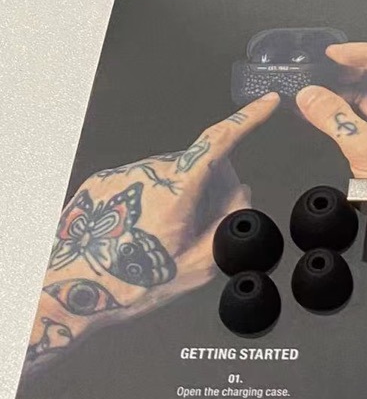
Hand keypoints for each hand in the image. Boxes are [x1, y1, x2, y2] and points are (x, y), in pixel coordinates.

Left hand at [25, 93, 278, 370]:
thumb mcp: (194, 268)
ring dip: (176, 197)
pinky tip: (135, 233)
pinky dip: (148, 201)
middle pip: (198, 166)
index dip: (248, 118)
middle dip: (208, 189)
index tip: (268, 103)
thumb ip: (227, 226)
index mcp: (176, 189)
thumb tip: (241, 196)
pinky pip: (141, 182)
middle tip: (195, 230)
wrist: (67, 295)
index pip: (220, 140)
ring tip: (156, 239)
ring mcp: (123, 174)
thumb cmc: (127, 285)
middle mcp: (149, 173)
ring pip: (169, 175)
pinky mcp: (103, 181)